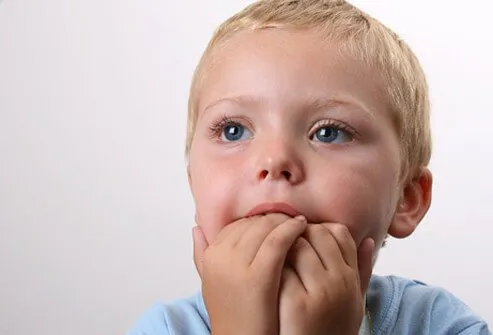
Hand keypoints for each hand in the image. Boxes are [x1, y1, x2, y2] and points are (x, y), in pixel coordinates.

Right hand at [193, 213, 307, 334]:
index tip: (274, 221)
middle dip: (273, 217)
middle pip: (252, 223)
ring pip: (266, 226)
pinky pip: (278, 240)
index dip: (258, 220)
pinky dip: (292, 229)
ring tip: (299, 222)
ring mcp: (237, 265)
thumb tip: (196, 227)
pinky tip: (302, 227)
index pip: (238, 224)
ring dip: (285, 221)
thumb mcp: (211, 280)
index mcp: (211, 255)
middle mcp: (221, 256)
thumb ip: (202, 252)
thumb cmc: (232, 314)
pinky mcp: (258, 275)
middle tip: (290, 217)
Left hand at [279, 223, 373, 334]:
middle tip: (285, 244)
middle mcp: (340, 282)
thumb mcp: (354, 301)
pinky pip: (281, 267)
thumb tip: (366, 239)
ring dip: (283, 247)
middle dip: (297, 234)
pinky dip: (272, 265)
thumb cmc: (332, 328)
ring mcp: (319, 293)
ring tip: (275, 257)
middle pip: (315, 234)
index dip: (317, 229)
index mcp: (352, 277)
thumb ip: (362, 270)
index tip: (304, 237)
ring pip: (296, 247)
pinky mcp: (296, 303)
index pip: (338, 232)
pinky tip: (266, 273)